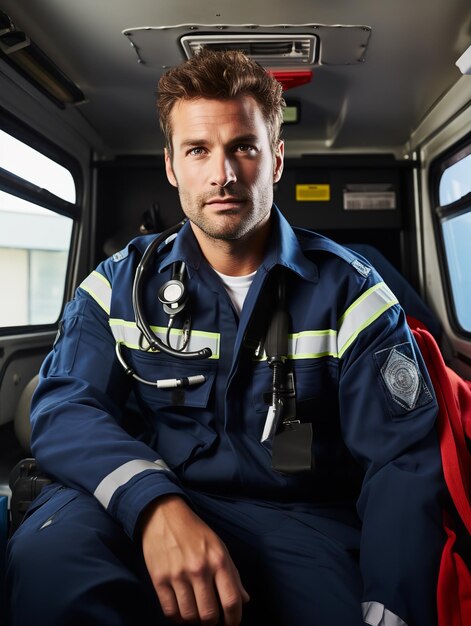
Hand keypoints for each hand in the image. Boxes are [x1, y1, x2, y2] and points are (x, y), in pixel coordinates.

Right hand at [141, 494, 249, 624]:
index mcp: (218, 560)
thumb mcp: (219, 547)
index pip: (231, 601)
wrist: (164, 515)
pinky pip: (170, 612)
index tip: (231, 624)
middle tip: (211, 620)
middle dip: (212, 623)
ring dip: (194, 622)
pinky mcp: (159, 579)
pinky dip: (178, 619)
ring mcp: (178, 575)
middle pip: (209, 615)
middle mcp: (199, 568)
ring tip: (196, 615)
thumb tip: (244, 600)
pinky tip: (182, 611)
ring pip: (189, 617)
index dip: (233, 620)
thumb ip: (232, 574)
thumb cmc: (195, 532)